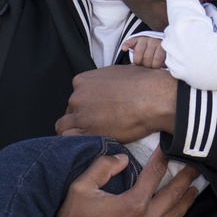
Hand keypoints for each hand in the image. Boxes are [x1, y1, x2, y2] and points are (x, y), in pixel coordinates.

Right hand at [31, 148, 197, 216]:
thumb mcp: (80, 188)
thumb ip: (102, 167)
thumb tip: (123, 159)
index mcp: (132, 204)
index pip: (154, 175)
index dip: (162, 159)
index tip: (168, 147)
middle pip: (173, 195)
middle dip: (185, 178)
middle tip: (194, 166)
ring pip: (175, 216)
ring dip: (186, 200)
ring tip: (194, 189)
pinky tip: (176, 214)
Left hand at [56, 65, 177, 140]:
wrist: (153, 98)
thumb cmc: (142, 83)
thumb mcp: (116, 73)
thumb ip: (103, 82)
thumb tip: (106, 88)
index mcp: (82, 81)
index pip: (75, 96)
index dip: (84, 105)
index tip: (94, 111)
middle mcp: (77, 97)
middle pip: (70, 111)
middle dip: (80, 117)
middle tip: (96, 124)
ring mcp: (81, 115)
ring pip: (64, 126)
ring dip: (74, 131)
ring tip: (90, 135)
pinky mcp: (89, 132)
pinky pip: (71, 139)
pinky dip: (76, 142)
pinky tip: (87, 143)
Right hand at [122, 35, 166, 68]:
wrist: (154, 42)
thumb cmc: (159, 54)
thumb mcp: (163, 58)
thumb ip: (162, 64)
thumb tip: (158, 73)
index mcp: (161, 47)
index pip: (157, 58)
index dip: (154, 66)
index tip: (153, 69)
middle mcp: (153, 41)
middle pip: (147, 56)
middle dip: (145, 65)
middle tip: (145, 67)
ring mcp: (144, 39)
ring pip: (138, 51)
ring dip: (137, 60)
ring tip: (138, 64)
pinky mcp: (135, 39)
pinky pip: (130, 41)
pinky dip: (126, 45)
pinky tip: (124, 49)